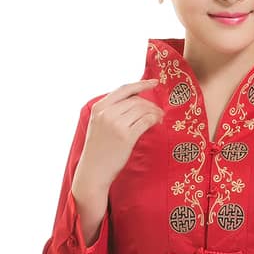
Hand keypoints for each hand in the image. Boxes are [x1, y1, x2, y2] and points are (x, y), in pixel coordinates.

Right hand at [73, 79, 163, 194]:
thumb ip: (112, 111)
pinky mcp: (126, 137)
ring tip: (160, 118)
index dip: (141, 84)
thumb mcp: (99, 125)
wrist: (93, 171)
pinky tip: (157, 123)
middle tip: (159, 112)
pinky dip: (154, 120)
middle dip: (151, 104)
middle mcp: (107, 113)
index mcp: (99, 107)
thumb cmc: (99, 150)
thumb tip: (136, 102)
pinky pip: (146, 121)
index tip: (154, 82)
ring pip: (142, 109)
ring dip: (155, 112)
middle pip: (136, 100)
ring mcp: (116, 124)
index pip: (124, 89)